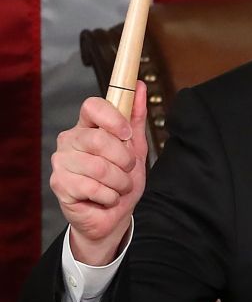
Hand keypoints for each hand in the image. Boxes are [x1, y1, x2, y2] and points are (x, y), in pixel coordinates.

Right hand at [50, 81, 148, 264]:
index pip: (92, 106)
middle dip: (123, 160)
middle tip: (127, 171)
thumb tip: (141, 85)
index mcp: (87, 126)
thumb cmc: (121, 181)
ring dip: (119, 182)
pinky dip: (109, 196)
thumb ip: (136, 118)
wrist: (112, 216)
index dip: (112, 118)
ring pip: (99, 167)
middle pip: (99, 139)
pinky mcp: (59, 183)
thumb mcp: (136, 148)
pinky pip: (92, 187)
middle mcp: (70, 139)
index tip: (127, 134)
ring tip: (118, 187)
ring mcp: (62, 161)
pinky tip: (106, 198)